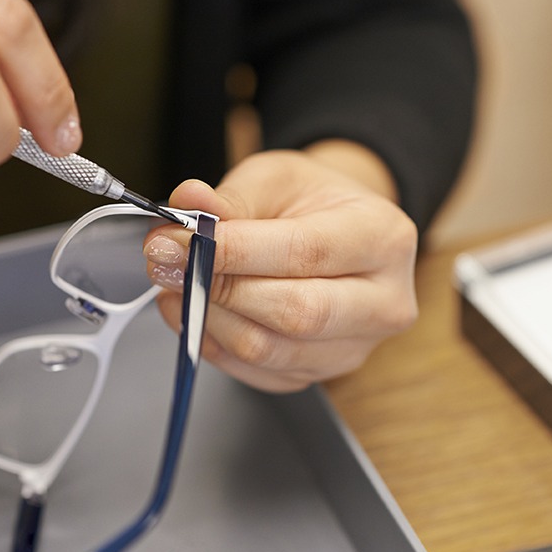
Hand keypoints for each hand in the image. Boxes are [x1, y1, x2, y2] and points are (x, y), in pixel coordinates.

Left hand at [144, 142, 418, 392]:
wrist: (338, 231)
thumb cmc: (313, 203)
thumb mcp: (276, 177)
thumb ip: (231, 197)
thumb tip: (187, 206)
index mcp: (384, 238)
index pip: (306, 253)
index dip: (235, 251)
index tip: (178, 241)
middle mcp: (384, 301)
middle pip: (296, 313)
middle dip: (218, 289)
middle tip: (167, 262)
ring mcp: (356, 347)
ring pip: (270, 349)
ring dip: (207, 318)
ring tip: (175, 282)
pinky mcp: (320, 373)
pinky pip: (257, 371)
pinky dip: (213, 343)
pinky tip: (194, 310)